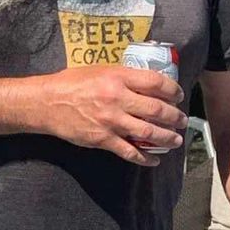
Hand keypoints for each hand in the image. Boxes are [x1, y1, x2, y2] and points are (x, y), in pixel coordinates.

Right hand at [34, 66, 185, 165]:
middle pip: (157, 109)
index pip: (156, 83)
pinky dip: (145, 158)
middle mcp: (117, 98)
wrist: (47, 103)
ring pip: (148, 132)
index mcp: (118, 77)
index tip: (178, 96)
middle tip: (182, 121)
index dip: (173, 90)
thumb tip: (146, 83)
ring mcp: (111, 121)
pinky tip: (155, 160)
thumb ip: (123, 76)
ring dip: (166, 138)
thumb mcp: (99, 70)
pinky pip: (129, 151)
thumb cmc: (71, 83)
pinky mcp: (103, 139)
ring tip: (175, 140)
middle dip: (175, 117)